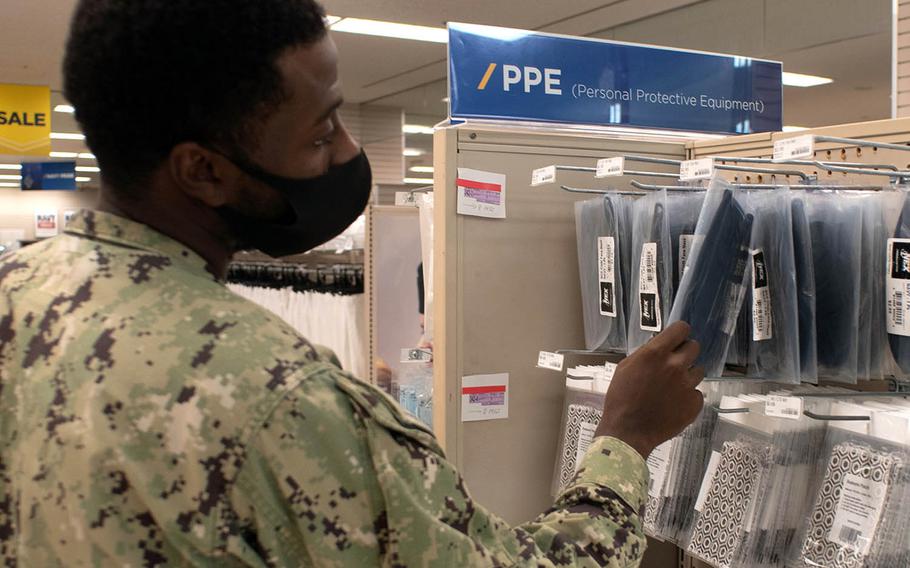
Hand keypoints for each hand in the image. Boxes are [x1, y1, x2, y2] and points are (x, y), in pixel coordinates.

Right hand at [595, 321, 704, 458]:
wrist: (627, 431)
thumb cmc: (621, 398)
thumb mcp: (626, 367)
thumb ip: (646, 354)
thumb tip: (661, 347)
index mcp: (656, 354)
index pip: (681, 328)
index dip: (679, 333)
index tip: (677, 339)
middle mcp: (675, 366)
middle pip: (694, 346)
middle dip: (685, 352)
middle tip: (675, 363)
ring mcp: (687, 385)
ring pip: (698, 370)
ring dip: (688, 375)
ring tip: (672, 387)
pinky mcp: (694, 403)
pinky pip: (697, 393)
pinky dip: (688, 397)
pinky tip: (673, 403)